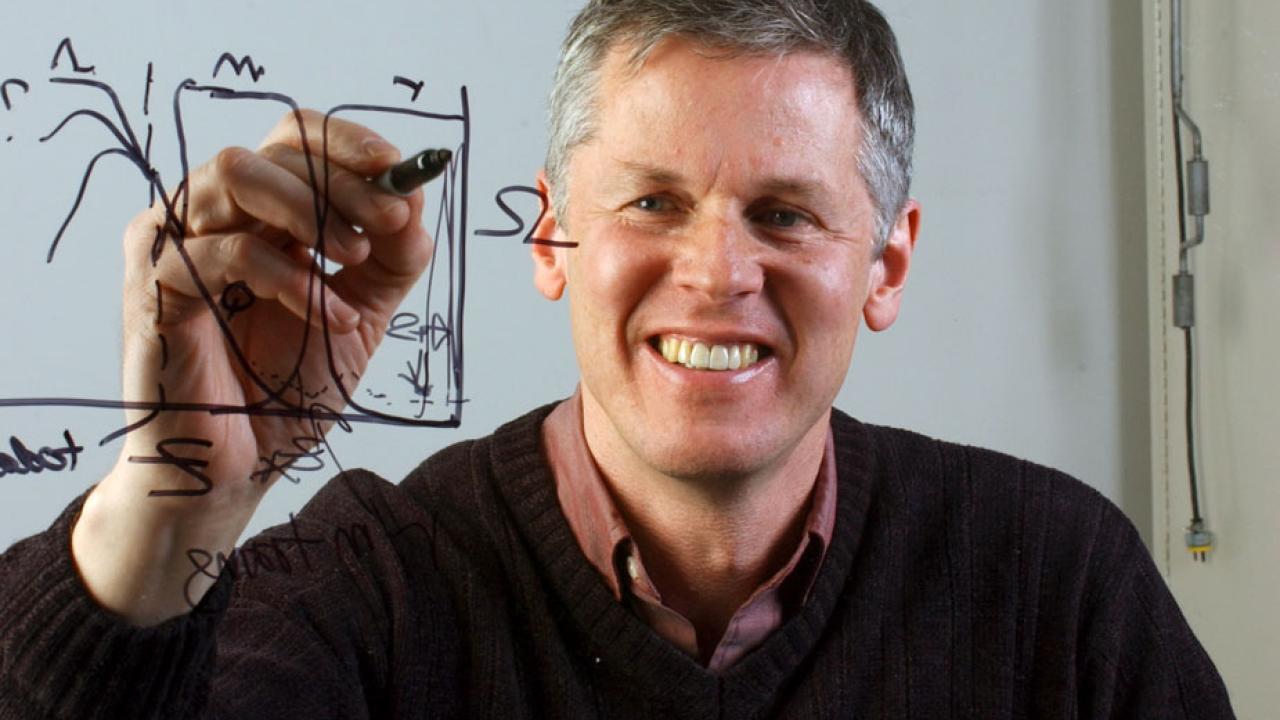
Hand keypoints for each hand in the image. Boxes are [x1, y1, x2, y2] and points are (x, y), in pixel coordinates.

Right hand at [71, 110, 432, 623]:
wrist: (238, 467)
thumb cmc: (284, 388)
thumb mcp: (360, 315)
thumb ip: (390, 261)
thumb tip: (415, 197)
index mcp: (257, 212)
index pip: (296, 138)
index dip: (349, 142)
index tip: (400, 168)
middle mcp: (210, 215)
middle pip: (272, 148)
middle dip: (345, 181)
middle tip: (391, 222)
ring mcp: (173, 242)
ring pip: (235, 173)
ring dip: (311, 209)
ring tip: (356, 260)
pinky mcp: (153, 284)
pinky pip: (225, 250)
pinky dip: (291, 278)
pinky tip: (329, 317)